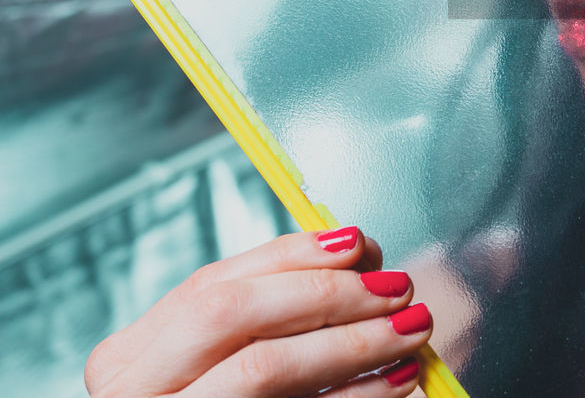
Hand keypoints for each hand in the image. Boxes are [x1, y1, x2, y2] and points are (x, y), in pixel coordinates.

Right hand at [85, 227, 430, 396]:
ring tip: (411, 328)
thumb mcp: (224, 365)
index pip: (211, 284)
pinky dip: (357, 395)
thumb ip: (274, 317)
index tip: (358, 243)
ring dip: (352, 340)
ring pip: (264, 366)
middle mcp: (135, 394)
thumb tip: (358, 256)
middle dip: (324, 291)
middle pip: (232, 312)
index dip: (290, 256)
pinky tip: (398, 380)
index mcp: (132, 359)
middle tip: (395, 286)